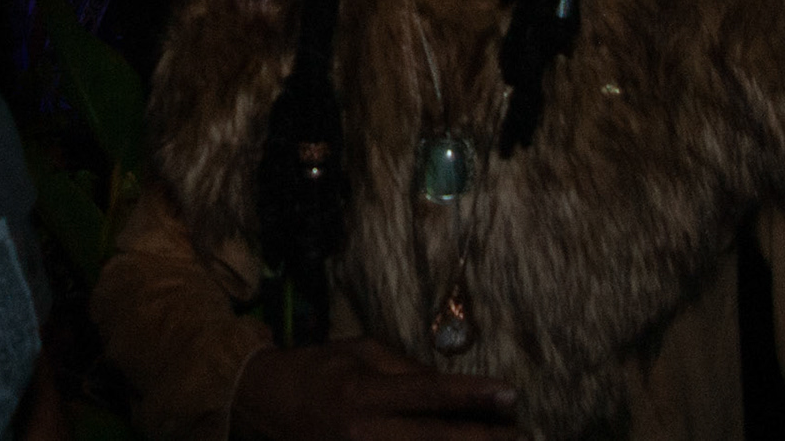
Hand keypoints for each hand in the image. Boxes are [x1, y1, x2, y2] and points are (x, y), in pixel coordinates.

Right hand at [232, 337, 519, 440]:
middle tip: (522, 435)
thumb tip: (452, 388)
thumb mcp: (359, 352)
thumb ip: (405, 369)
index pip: (430, 393)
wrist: (262, 404)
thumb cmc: (318, 370)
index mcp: (365, 393)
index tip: (511, 394)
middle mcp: (364, 433)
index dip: (473, 396)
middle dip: (484, 439)